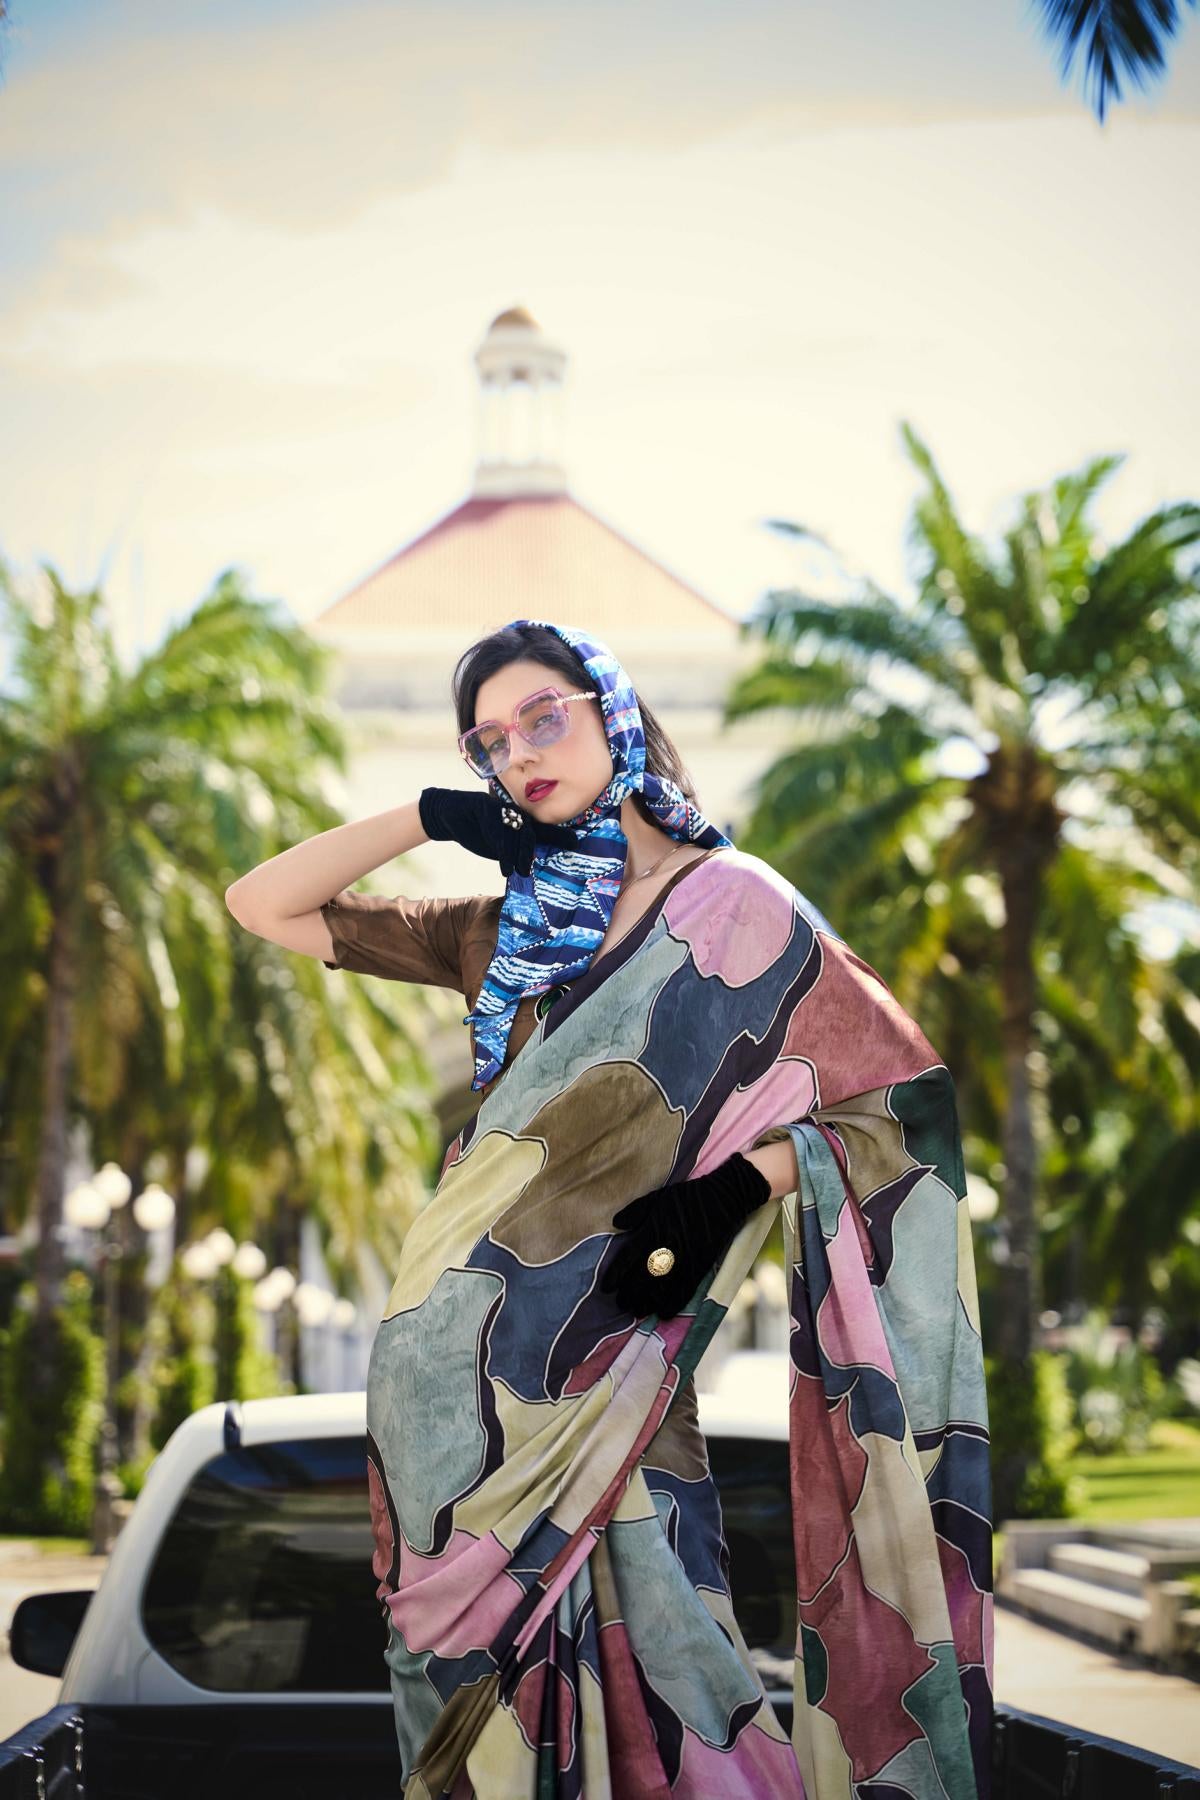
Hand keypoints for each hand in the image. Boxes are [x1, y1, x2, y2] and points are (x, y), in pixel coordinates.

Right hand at [417, 788, 578, 877]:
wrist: (450, 817)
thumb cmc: (479, 831)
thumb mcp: (499, 847)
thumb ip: (515, 853)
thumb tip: (531, 866)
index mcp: (520, 823)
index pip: (543, 830)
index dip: (559, 836)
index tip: (576, 843)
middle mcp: (514, 813)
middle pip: (529, 831)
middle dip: (530, 850)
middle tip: (528, 869)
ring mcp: (499, 808)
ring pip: (513, 830)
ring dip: (515, 852)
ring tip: (516, 870)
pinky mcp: (483, 805)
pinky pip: (494, 826)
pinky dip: (499, 844)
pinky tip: (501, 860)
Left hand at [598, 1152, 772, 1319]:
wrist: (723, 1199)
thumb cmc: (688, 1197)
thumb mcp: (658, 1197)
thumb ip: (636, 1211)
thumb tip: (616, 1223)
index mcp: (653, 1230)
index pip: (628, 1257)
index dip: (615, 1275)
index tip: (606, 1287)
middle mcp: (666, 1247)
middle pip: (642, 1277)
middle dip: (629, 1293)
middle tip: (621, 1303)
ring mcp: (685, 1259)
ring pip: (661, 1288)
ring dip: (647, 1302)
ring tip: (637, 1311)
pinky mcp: (700, 1266)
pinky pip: (685, 1290)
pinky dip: (673, 1304)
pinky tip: (663, 1313)